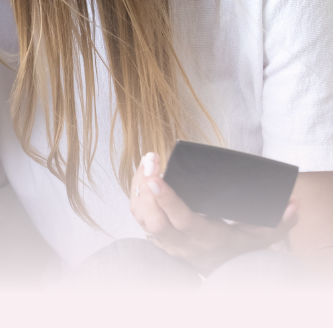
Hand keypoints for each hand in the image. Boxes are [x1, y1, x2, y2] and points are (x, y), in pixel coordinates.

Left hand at [130, 151, 299, 274]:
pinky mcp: (156, 237)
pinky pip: (139, 217)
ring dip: (139, 189)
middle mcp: (182, 243)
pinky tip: (142, 175)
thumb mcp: (262, 237)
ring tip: (147, 162)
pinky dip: (137, 195)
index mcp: (206, 239)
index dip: (167, 199)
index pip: (182, 220)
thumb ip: (279, 223)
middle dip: (146, 188)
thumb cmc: (240, 249)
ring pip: (142, 217)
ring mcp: (166, 242)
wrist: (222, 271)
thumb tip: (292, 204)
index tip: (156, 176)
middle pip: (154, 219)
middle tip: (151, 159)